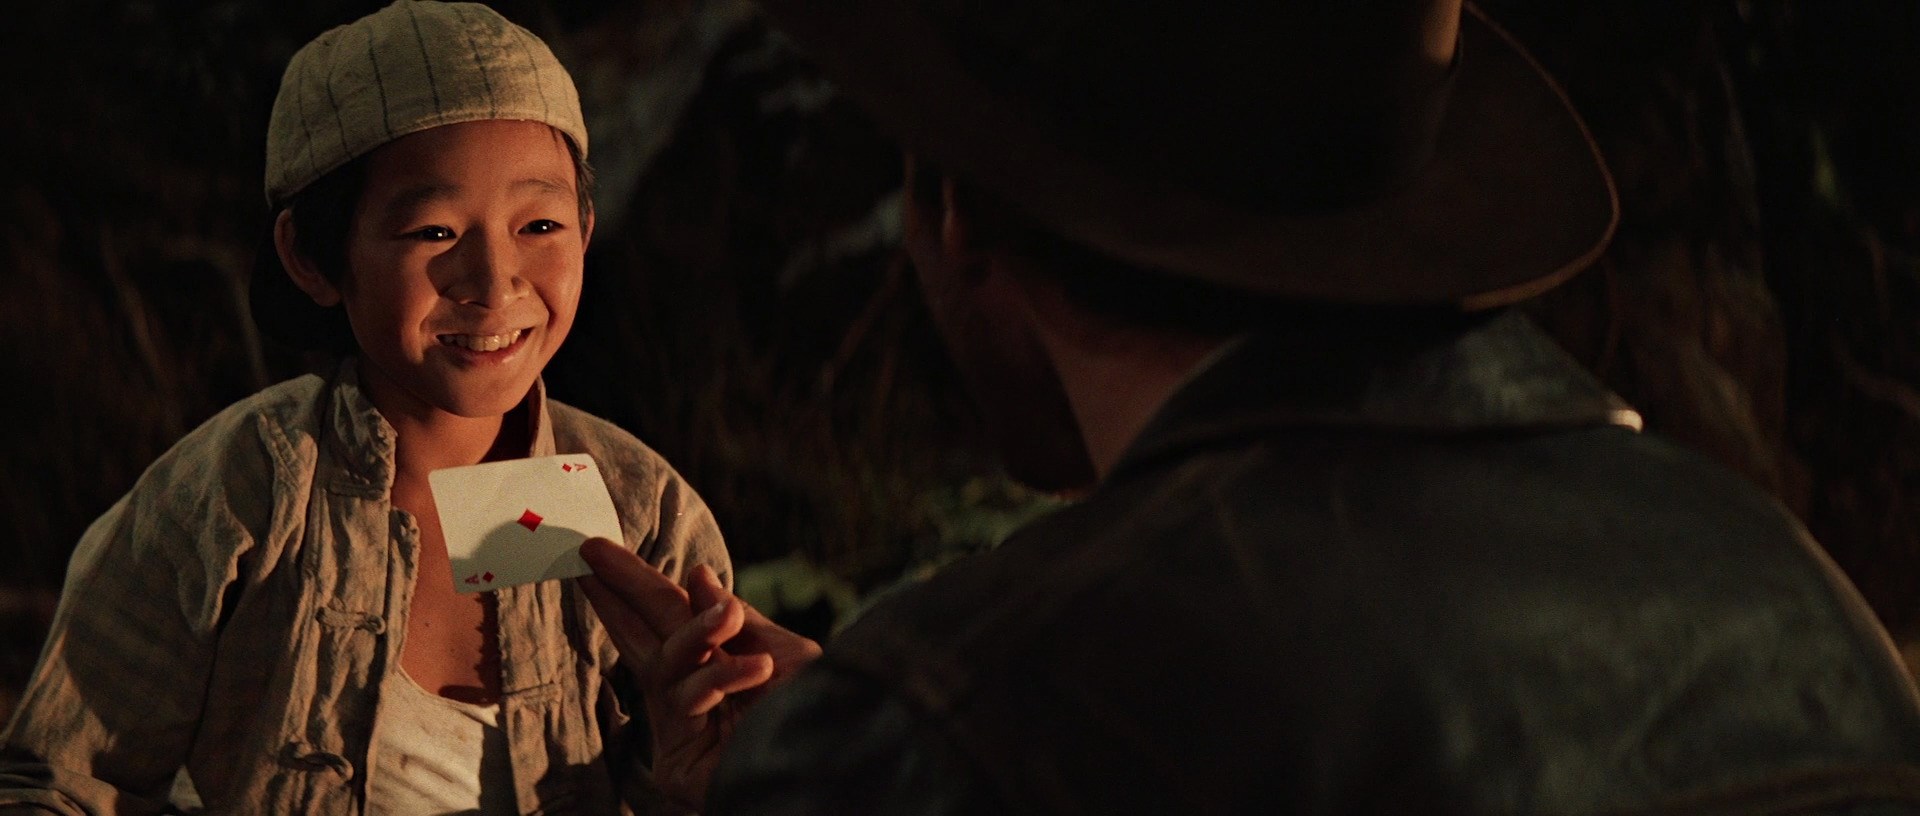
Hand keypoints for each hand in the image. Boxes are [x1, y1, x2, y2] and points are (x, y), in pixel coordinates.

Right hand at [578, 537, 821, 808]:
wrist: (845, 762)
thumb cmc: (820, 713)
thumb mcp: (785, 652)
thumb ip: (735, 619)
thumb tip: (696, 575)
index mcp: (715, 668)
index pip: (668, 620)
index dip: (633, 586)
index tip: (597, 551)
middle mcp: (692, 698)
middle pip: (646, 639)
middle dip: (619, 595)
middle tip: (592, 555)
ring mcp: (682, 733)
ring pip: (668, 665)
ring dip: (697, 633)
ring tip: (728, 615)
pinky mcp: (677, 766)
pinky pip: (687, 703)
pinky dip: (722, 678)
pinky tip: (759, 668)